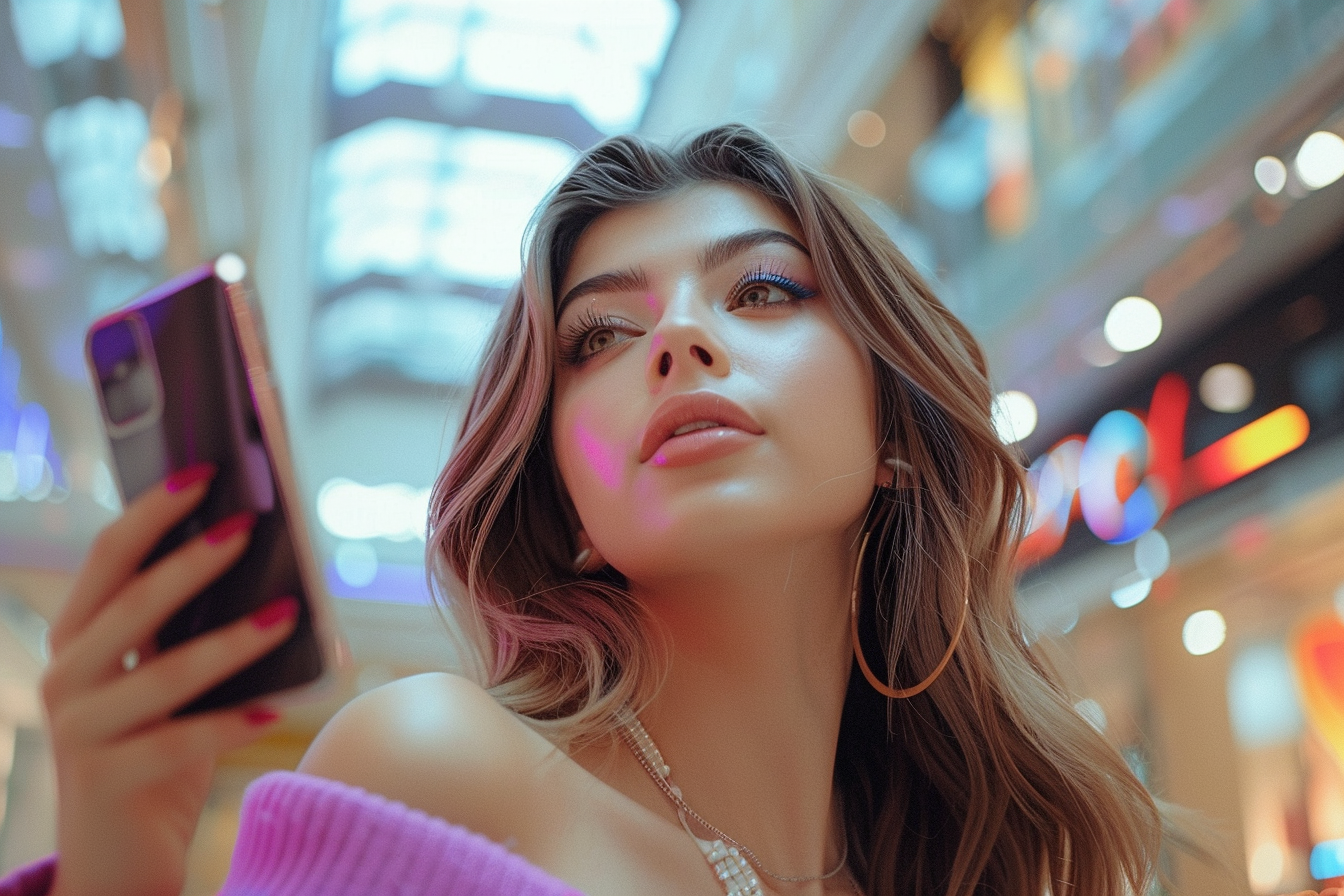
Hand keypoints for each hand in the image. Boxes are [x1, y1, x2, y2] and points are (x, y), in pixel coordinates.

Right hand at [40, 465, 298, 895]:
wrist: (120, 851)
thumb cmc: (159, 746)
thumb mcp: (172, 679)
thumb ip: (195, 627)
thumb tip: (273, 564)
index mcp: (80, 635)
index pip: (107, 558)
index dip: (151, 511)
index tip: (202, 470)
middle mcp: (68, 676)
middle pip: (128, 605)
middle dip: (190, 563)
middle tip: (247, 528)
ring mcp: (80, 731)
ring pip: (160, 675)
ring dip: (228, 643)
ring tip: (286, 614)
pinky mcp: (106, 782)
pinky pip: (177, 743)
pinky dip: (230, 724)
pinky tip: (276, 709)